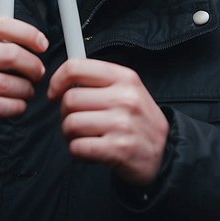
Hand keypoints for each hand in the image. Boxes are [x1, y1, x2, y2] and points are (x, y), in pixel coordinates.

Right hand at [0, 18, 48, 145]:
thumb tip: (31, 40)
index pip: (0, 25)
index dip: (27, 33)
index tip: (42, 44)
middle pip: (8, 54)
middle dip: (32, 66)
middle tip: (38, 74)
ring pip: (6, 83)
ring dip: (25, 90)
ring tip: (27, 92)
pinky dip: (15, 107)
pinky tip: (18, 106)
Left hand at [48, 59, 169, 186]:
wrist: (165, 153)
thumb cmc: (138, 120)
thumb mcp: (128, 90)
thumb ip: (99, 81)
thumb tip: (62, 78)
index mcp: (124, 77)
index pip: (76, 67)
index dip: (57, 80)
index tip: (54, 93)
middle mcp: (124, 97)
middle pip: (70, 99)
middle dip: (65, 114)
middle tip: (76, 122)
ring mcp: (122, 123)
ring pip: (70, 124)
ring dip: (70, 135)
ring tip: (84, 138)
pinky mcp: (118, 149)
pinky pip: (78, 147)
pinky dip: (77, 152)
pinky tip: (89, 152)